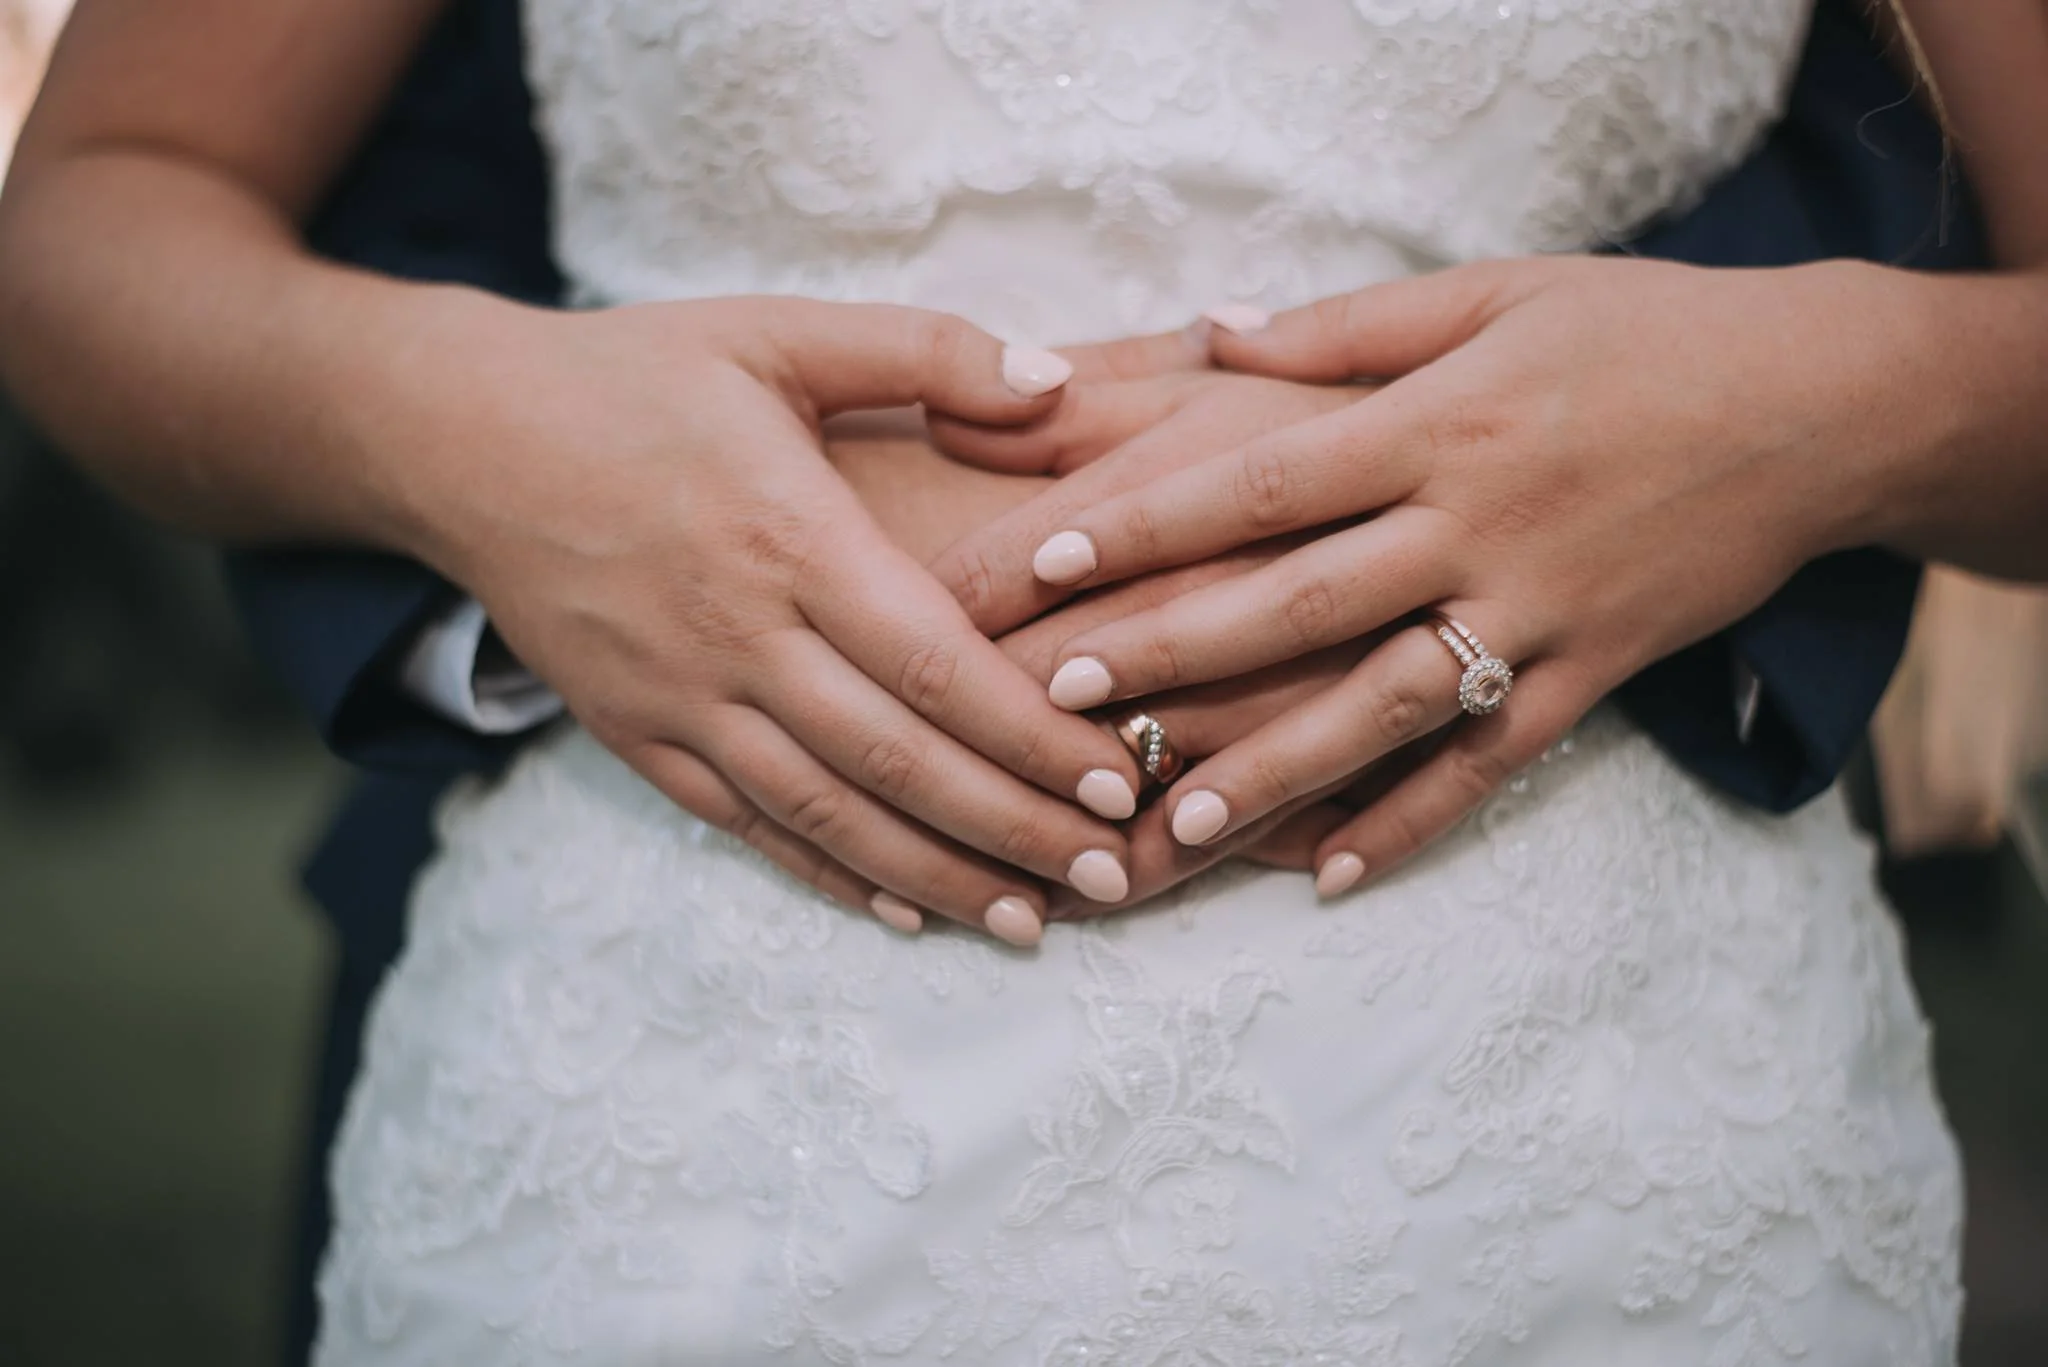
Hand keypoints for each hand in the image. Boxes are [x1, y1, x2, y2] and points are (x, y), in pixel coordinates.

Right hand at [413, 296, 1149, 942]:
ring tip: (1035, 921)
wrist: (461, 439)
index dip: (1035, 735)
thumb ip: (924, 350)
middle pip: (899, 760)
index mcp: (790, 536)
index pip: (937, 664)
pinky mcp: (639, 736)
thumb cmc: (636, 378)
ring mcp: (682, 699)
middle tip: (1116, 876)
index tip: (1123, 777)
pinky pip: (747, 825)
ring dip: (937, 877)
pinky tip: (904, 914)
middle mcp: (739, 636)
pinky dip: (828, 876)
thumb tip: (1059, 381)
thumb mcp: (777, 332)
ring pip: (829, 814)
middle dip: (1015, 828)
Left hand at [1007, 258, 1918, 890]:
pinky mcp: (1594, 674)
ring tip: (1177, 827)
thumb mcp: (1492, 292)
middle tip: (1056, 705)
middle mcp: (1476, 524)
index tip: (1040, 567)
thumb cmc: (1639, 330)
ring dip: (1279, 772)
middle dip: (1173, 655)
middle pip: (1299, 603)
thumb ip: (1345, 327)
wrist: (1821, 401)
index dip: (1146, 527)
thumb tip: (1207, 331)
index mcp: (1435, 422)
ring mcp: (1537, 611)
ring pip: (1386, 705)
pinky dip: (1415, 823)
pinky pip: (1492, 764)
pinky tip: (1333, 881)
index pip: (1260, 485)